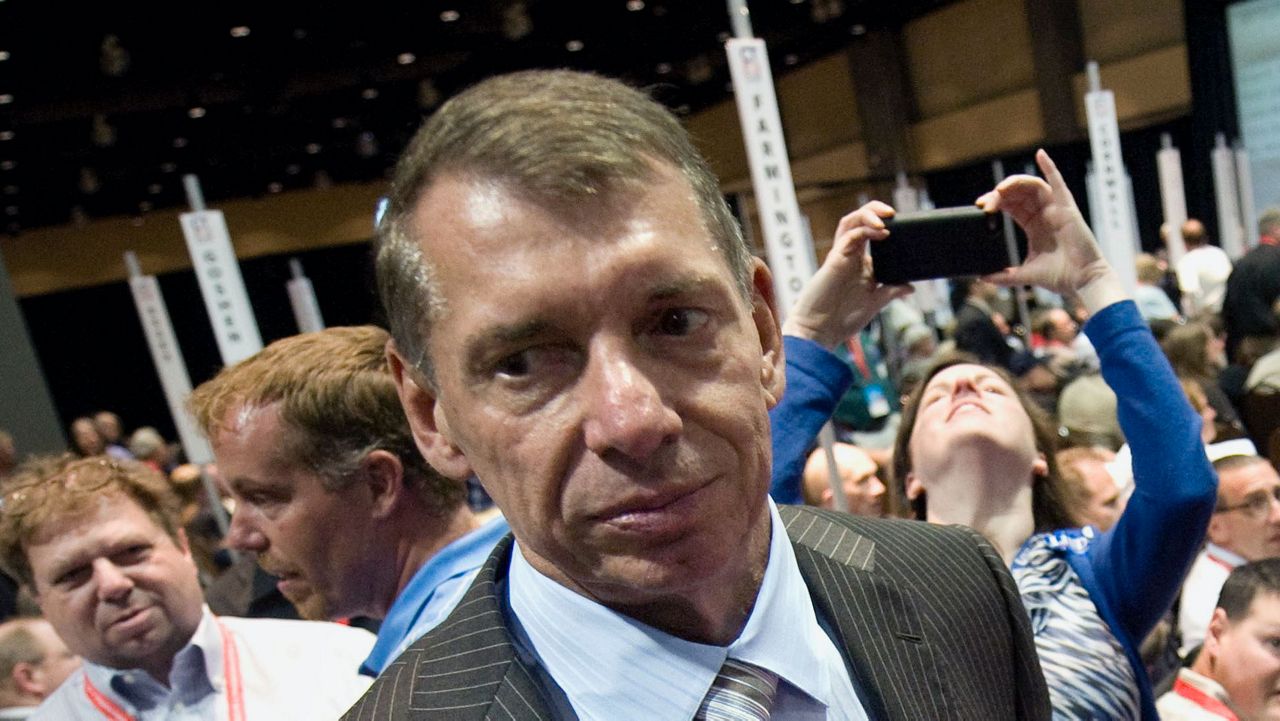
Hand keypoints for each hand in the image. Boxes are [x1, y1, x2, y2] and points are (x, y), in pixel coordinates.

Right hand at [782, 201, 912, 349]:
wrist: (820, 331)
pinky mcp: (834, 260)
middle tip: (893, 212)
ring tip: (886, 216)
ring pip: (851, 222)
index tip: (904, 226)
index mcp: (859, 263)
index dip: (885, 224)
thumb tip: (911, 286)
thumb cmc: (842, 319)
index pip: (871, 233)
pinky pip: (848, 236)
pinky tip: (880, 232)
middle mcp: (850, 255)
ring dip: (868, 214)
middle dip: (875, 210)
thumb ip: (891, 291)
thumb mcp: (875, 302)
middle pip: (859, 221)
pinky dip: (864, 230)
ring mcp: (841, 256)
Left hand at [976, 150, 1126, 312]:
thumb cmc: (1060, 276)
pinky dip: (1050, 167)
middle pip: (1018, 194)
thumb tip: (981, 277)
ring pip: (1033, 186)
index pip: (1011, 206)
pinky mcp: (1067, 208)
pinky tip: (1040, 154)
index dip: (996, 203)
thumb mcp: (1025, 273)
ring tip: (1000, 188)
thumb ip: (1003, 275)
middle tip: (986, 202)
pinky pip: (1058, 183)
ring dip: (1015, 183)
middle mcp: (1044, 214)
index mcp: (1034, 226)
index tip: (981, 207)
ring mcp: (1056, 209)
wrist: (1082, 281)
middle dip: (1000, 194)